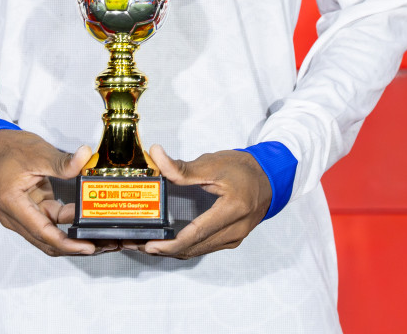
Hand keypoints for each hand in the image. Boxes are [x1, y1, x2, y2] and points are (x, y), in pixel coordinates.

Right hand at [0, 129, 110, 256]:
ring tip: (101, 237)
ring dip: (74, 238)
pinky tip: (87, 221)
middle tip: (104, 244)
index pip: (42, 232)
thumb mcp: (37, 152)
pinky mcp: (32, 211)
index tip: (87, 246)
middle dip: (76, 246)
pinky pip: (52, 224)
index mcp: (13, 204)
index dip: (67, 243)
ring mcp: (24, 216)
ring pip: (51, 236)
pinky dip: (69, 225)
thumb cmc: (7, 150)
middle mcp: (15, 217)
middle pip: (48, 241)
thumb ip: (62, 161)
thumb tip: (84, 157)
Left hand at [142, 144, 272, 258]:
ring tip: (146, 245)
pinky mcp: (231, 240)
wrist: (268, 178)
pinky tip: (168, 243)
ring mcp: (235, 238)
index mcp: (233, 209)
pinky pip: (204, 248)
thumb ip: (183, 167)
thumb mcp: (213, 163)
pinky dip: (184, 248)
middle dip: (165, 250)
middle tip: (138, 244)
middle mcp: (236, 230)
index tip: (150, 244)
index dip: (172, 243)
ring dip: (172, 251)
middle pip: (195, 248)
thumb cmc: (243, 169)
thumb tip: (156, 155)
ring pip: (198, 251)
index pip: (198, 233)